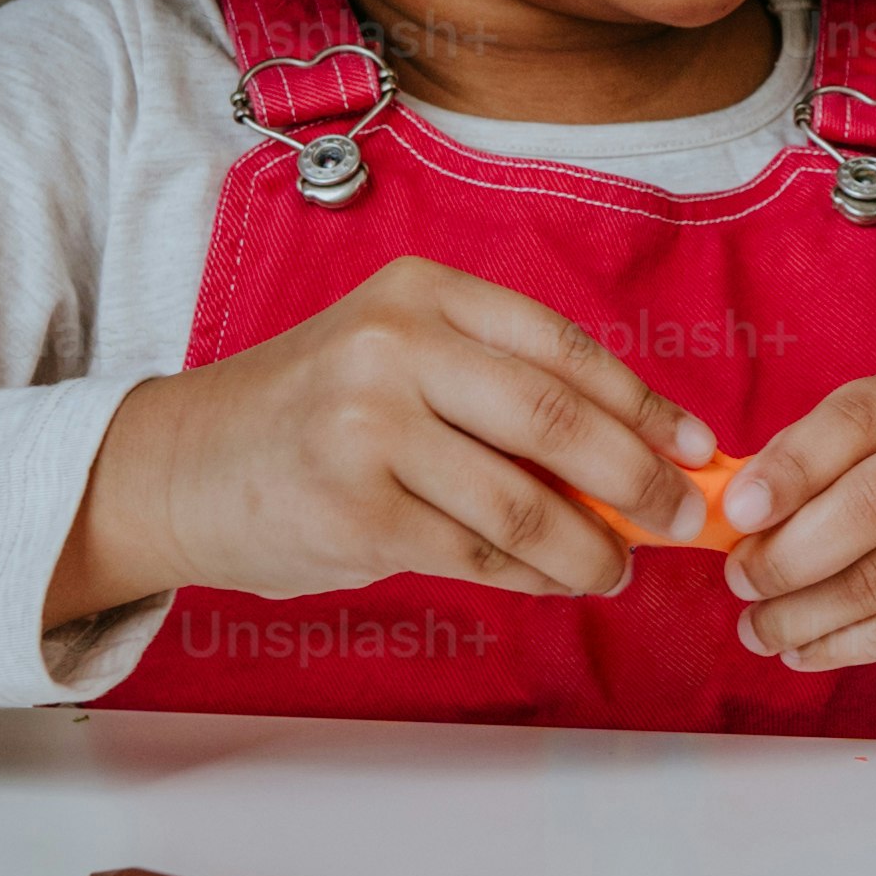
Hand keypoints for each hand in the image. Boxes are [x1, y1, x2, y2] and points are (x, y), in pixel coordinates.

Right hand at [46, 258, 708, 622]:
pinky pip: (475, 555)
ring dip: (589, 548)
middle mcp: (395, 346)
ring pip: (523, 503)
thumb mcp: (399, 364)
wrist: (179, 468)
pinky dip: (529, 576)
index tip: (697, 449)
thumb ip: (502, 394)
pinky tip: (551, 581)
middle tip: (682, 519)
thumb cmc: (312, 418)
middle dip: (640, 481)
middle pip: (560, 422)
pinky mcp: (352, 509)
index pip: (564, 348)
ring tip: (615, 570)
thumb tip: (640, 457)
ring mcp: (369, 428)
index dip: (645, 405)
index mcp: (423, 294)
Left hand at [719, 370, 875, 741]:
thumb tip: (729, 513)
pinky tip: (805, 650)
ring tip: (758, 629)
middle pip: (867, 506)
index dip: (788, 468)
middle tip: (740, 582)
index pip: (852, 421)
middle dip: (786, 554)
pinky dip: (840, 646)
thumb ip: (812, 471)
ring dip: (801, 614)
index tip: (736, 512)